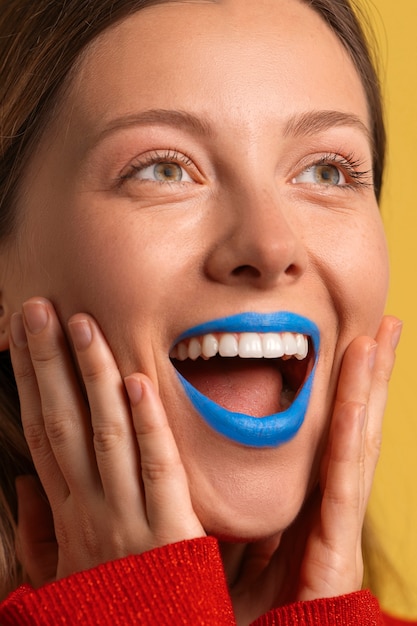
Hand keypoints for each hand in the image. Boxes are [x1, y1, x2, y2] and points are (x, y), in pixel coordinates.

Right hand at [10, 298, 204, 583]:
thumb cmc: (111, 614)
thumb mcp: (62, 580)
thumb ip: (42, 534)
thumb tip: (25, 486)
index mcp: (70, 516)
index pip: (42, 434)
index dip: (27, 384)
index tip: (20, 340)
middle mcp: (90, 509)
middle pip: (61, 423)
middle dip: (47, 364)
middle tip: (37, 309)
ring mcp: (127, 521)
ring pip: (104, 434)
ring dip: (91, 378)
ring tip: (82, 326)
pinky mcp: (171, 536)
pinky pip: (157, 470)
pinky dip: (146, 425)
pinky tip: (137, 382)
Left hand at [227, 315, 401, 622]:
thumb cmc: (247, 612)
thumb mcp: (246, 548)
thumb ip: (249, 513)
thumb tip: (237, 482)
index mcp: (314, 506)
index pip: (338, 435)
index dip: (350, 389)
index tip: (354, 343)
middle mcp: (334, 511)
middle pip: (358, 430)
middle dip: (374, 378)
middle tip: (387, 325)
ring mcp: (341, 531)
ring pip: (359, 446)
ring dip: (369, 391)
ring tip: (378, 339)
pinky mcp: (335, 554)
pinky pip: (341, 485)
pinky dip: (350, 438)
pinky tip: (352, 401)